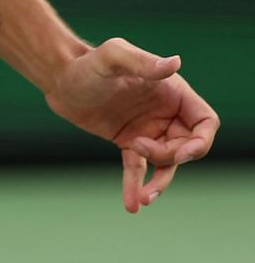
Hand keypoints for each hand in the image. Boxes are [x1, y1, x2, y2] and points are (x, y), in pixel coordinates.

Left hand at [44, 37, 219, 211]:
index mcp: (172, 92)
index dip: (200, 141)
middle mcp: (166, 113)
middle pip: (187, 146)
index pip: (205, 122)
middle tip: (137, 148)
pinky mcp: (129, 143)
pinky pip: (139, 169)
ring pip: (166, 164)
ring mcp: (149, 130)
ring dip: (159, 183)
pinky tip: (132, 205)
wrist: (58, 78)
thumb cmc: (87, 63)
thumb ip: (142, 62)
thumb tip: (175, 63)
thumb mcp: (112, 56)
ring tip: (145, 199)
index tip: (180, 152)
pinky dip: (136, 186)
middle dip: (169, 156)